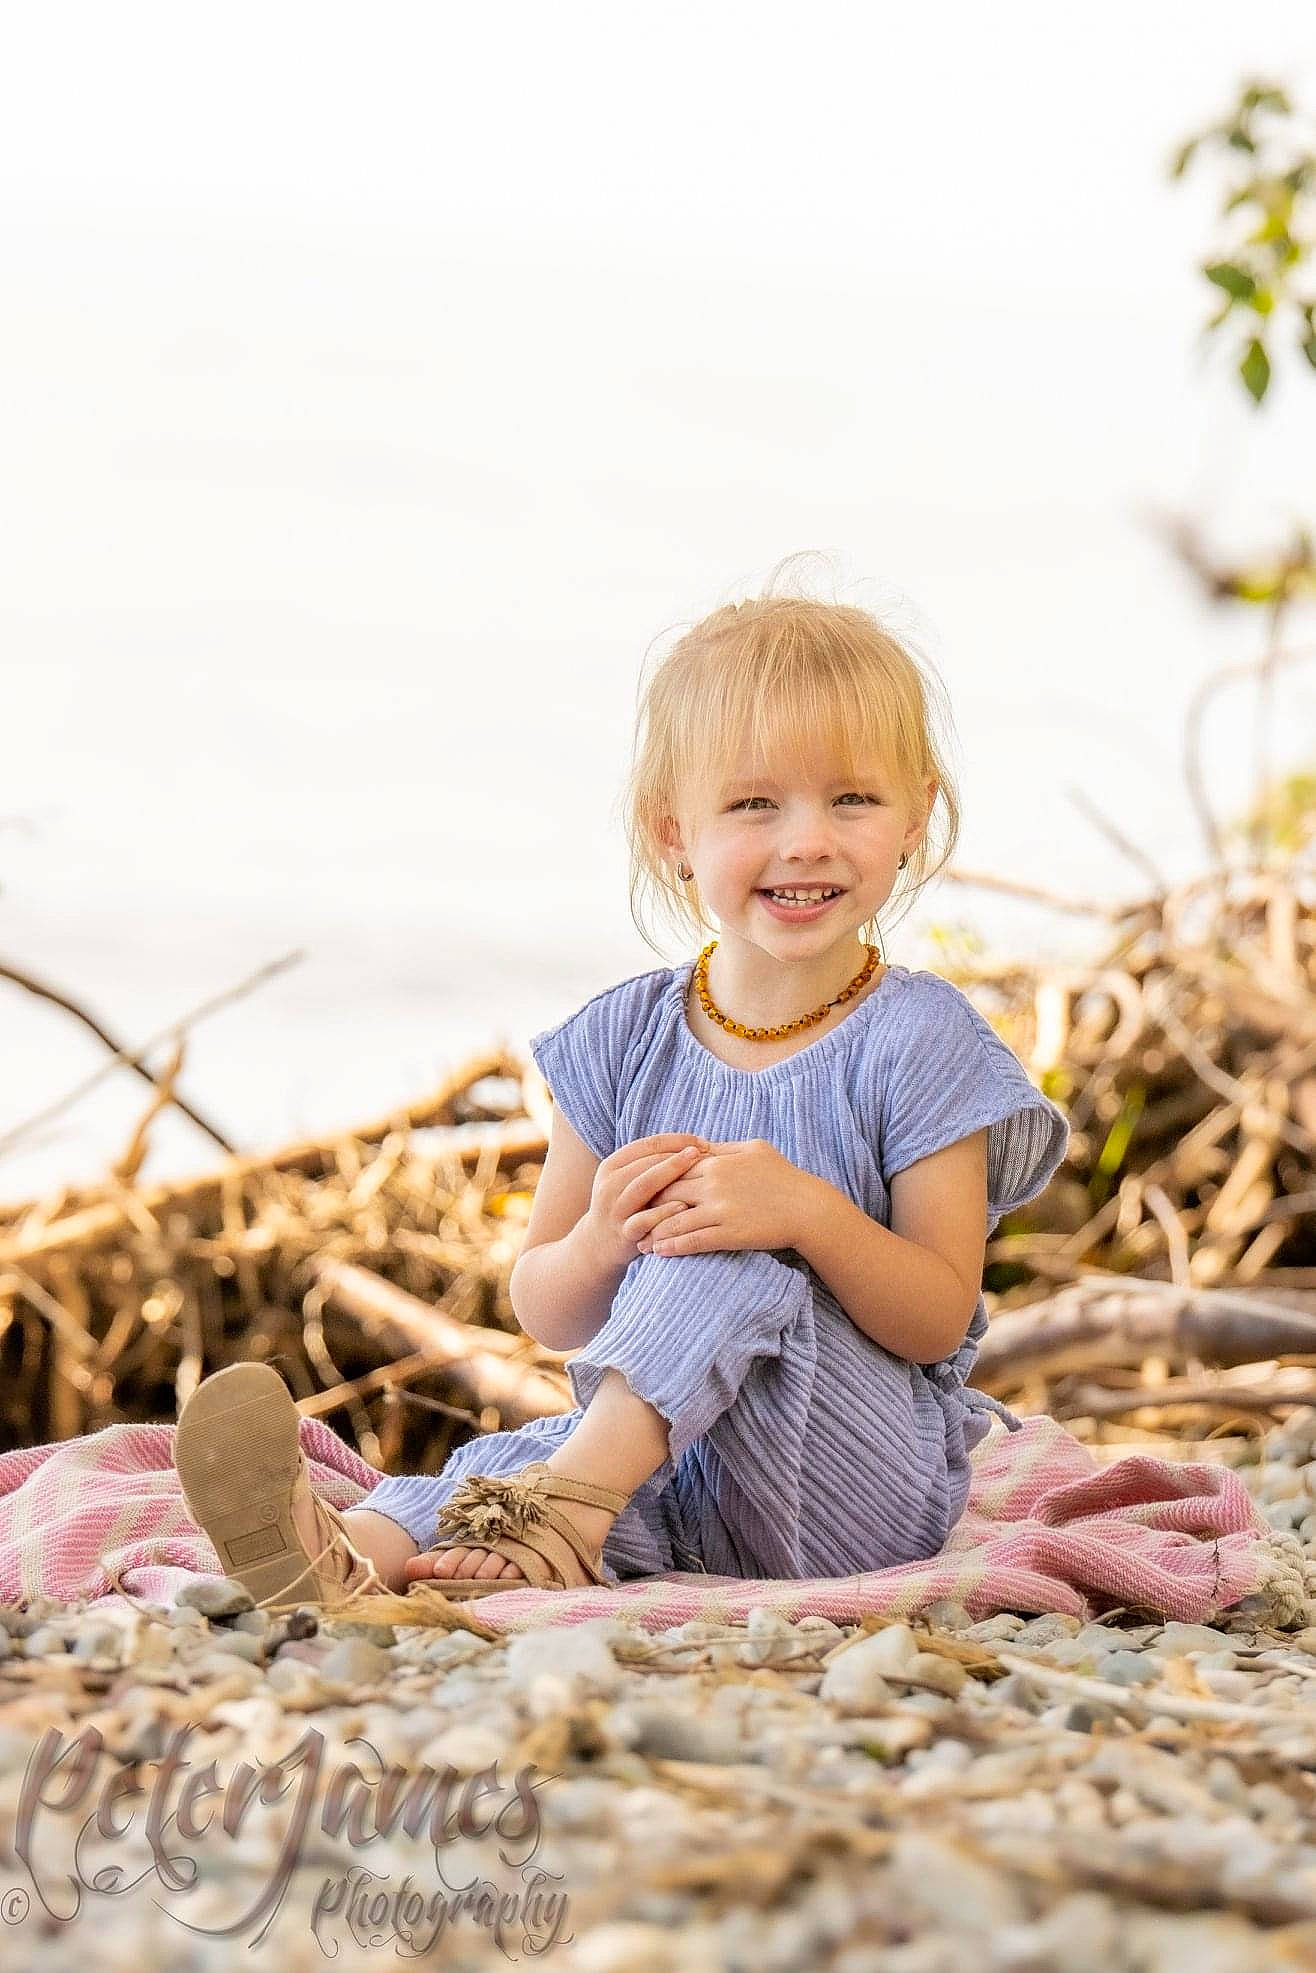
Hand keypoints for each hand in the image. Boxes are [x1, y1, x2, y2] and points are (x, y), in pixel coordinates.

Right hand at [580, 1132, 711, 1267]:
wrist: (600, 1245)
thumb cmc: (627, 1207)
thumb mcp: (630, 1181)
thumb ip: (653, 1164)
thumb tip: (696, 1145)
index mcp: (612, 1166)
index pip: (648, 1145)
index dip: (676, 1141)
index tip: (702, 1142)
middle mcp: (609, 1184)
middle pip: (647, 1162)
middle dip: (679, 1155)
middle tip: (707, 1152)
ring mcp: (615, 1209)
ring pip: (643, 1186)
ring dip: (672, 1174)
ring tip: (699, 1168)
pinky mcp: (624, 1233)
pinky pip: (643, 1220)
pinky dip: (663, 1212)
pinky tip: (684, 1206)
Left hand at [635, 1138, 815, 1256]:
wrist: (808, 1208)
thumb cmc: (783, 1176)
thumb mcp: (754, 1149)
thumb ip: (723, 1148)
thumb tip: (699, 1145)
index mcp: (717, 1161)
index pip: (673, 1168)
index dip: (653, 1180)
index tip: (637, 1190)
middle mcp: (714, 1183)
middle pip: (667, 1193)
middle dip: (645, 1207)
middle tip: (627, 1218)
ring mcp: (721, 1209)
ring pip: (675, 1220)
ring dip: (653, 1232)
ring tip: (638, 1242)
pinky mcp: (730, 1232)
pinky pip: (693, 1240)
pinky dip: (673, 1246)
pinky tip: (660, 1252)